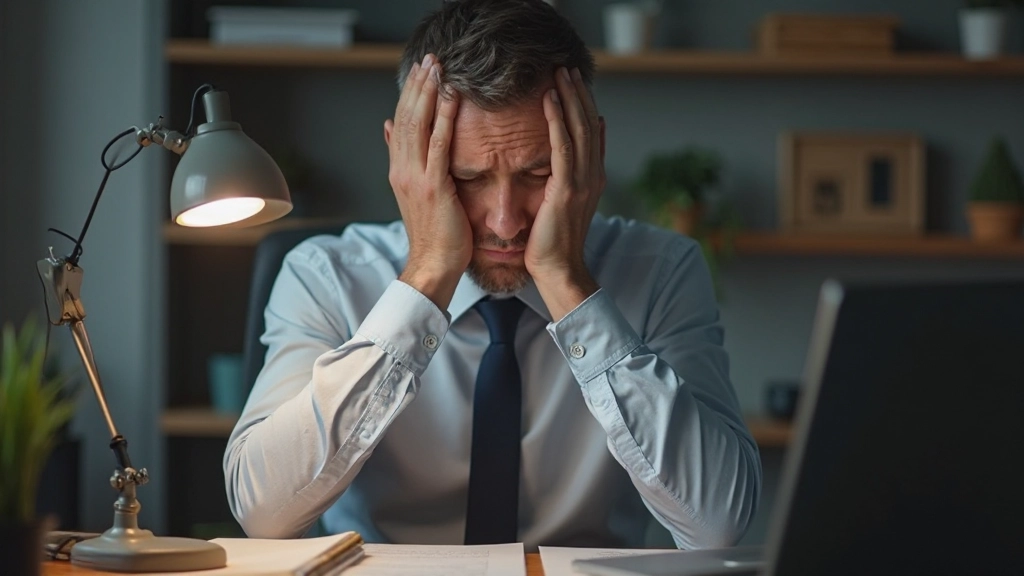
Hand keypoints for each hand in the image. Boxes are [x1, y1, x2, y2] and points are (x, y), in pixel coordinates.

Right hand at [385, 54, 468, 308]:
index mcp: (399, 171)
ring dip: (428, 93)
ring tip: (437, 68)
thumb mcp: (415, 194)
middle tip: (429, 59)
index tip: (420, 71)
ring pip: (418, 125)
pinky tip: (452, 97)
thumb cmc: (433, 235)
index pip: (401, 124)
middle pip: (406, 117)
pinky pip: (439, 145)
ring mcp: (416, 177)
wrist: (432, 265)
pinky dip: (443, 118)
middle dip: (417, 86)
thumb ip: (404, 161)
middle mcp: (402, 170)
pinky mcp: (434, 186)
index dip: (409, 95)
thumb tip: (388, 130)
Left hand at [525, 67, 604, 319]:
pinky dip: (557, 121)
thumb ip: (570, 177)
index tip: (575, 80)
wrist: (558, 271)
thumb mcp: (564, 204)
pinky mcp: (566, 190)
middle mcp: (592, 176)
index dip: (584, 104)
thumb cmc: (553, 243)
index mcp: (592, 178)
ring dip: (570, 99)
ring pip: (579, 130)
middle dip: (579, 94)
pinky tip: (550, 101)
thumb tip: (573, 154)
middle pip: (588, 124)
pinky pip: (563, 148)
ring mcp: (582, 183)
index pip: (591, 132)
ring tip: (561, 73)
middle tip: (568, 66)